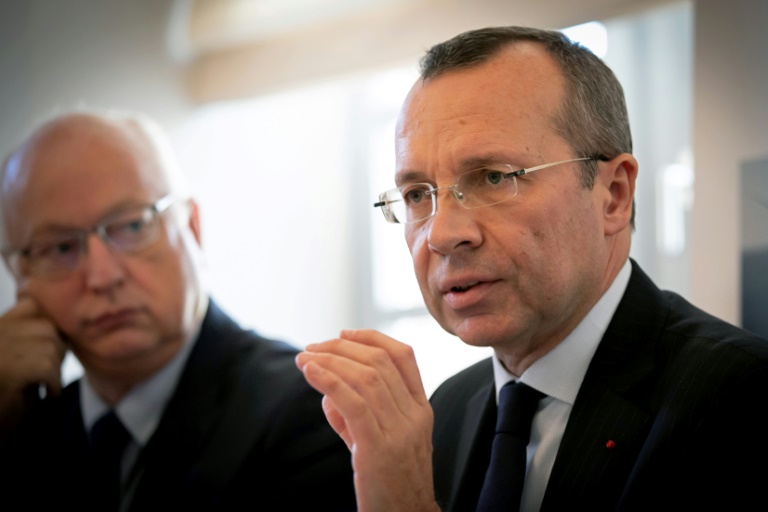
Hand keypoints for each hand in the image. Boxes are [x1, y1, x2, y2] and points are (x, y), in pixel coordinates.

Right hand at [0, 296, 66, 443]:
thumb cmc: (10, 396)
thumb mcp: (22, 357)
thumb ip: (35, 334)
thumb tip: (69, 316)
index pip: (32, 303)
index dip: (51, 323)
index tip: (54, 347)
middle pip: (47, 326)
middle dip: (58, 349)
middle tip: (49, 372)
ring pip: (50, 345)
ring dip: (55, 368)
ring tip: (44, 384)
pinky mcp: (5, 369)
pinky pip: (45, 366)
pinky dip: (53, 383)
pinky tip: (45, 394)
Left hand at [296, 329, 439, 511]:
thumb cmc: (389, 482)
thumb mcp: (381, 440)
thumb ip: (358, 412)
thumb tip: (328, 389)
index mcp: (420, 409)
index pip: (404, 356)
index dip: (372, 337)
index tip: (343, 334)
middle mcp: (414, 415)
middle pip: (379, 362)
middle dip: (341, 347)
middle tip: (312, 348)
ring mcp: (399, 432)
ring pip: (365, 378)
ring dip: (329, 361)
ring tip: (305, 359)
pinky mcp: (378, 449)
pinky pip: (353, 403)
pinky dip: (329, 381)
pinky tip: (310, 372)